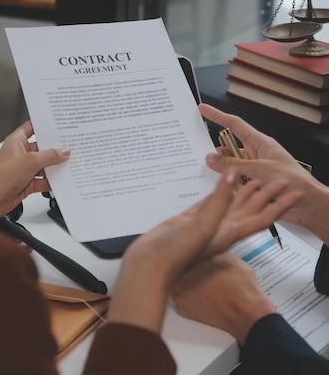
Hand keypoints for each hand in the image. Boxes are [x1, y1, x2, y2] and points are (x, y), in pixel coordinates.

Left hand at [0, 121, 69, 221]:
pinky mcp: (27, 182)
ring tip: (70, 164)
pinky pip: (43, 180)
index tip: (58, 125)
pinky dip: (51, 181)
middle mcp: (20, 154)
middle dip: (55, 149)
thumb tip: (63, 151)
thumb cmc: (0, 178)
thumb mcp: (30, 161)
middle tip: (71, 147)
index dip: (44, 126)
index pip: (31, 128)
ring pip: (44, 165)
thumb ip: (50, 155)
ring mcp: (24, 169)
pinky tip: (61, 181)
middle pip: (42, 148)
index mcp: (16, 141)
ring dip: (55, 167)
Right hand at [107, 170, 297, 333]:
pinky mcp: (188, 221)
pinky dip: (215, 194)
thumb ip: (219, 201)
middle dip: (263, 195)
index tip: (291, 190)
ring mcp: (204, 225)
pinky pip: (207, 204)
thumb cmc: (175, 254)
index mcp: (228, 233)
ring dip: (241, 193)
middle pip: (248, 210)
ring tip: (251, 178)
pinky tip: (217, 186)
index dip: (277, 204)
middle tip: (275, 179)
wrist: (148, 265)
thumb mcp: (203, 226)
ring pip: (228, 205)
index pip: (260, 217)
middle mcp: (219, 230)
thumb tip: (233, 175)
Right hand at [199, 103, 328, 241]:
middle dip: (219, 156)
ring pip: (228, 169)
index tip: (203, 109)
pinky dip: (231, 188)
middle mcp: (255, 156)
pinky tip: (238, 193)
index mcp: (260, 144)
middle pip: (227, 150)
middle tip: (209, 160)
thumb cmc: (296, 182)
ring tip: (238, 183)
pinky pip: (233, 184)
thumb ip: (233, 164)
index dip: (218, 116)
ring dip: (228, 176)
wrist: (308, 206)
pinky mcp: (250, 186)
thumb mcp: (261, 169)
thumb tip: (211, 158)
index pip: (235, 125)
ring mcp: (252, 171)